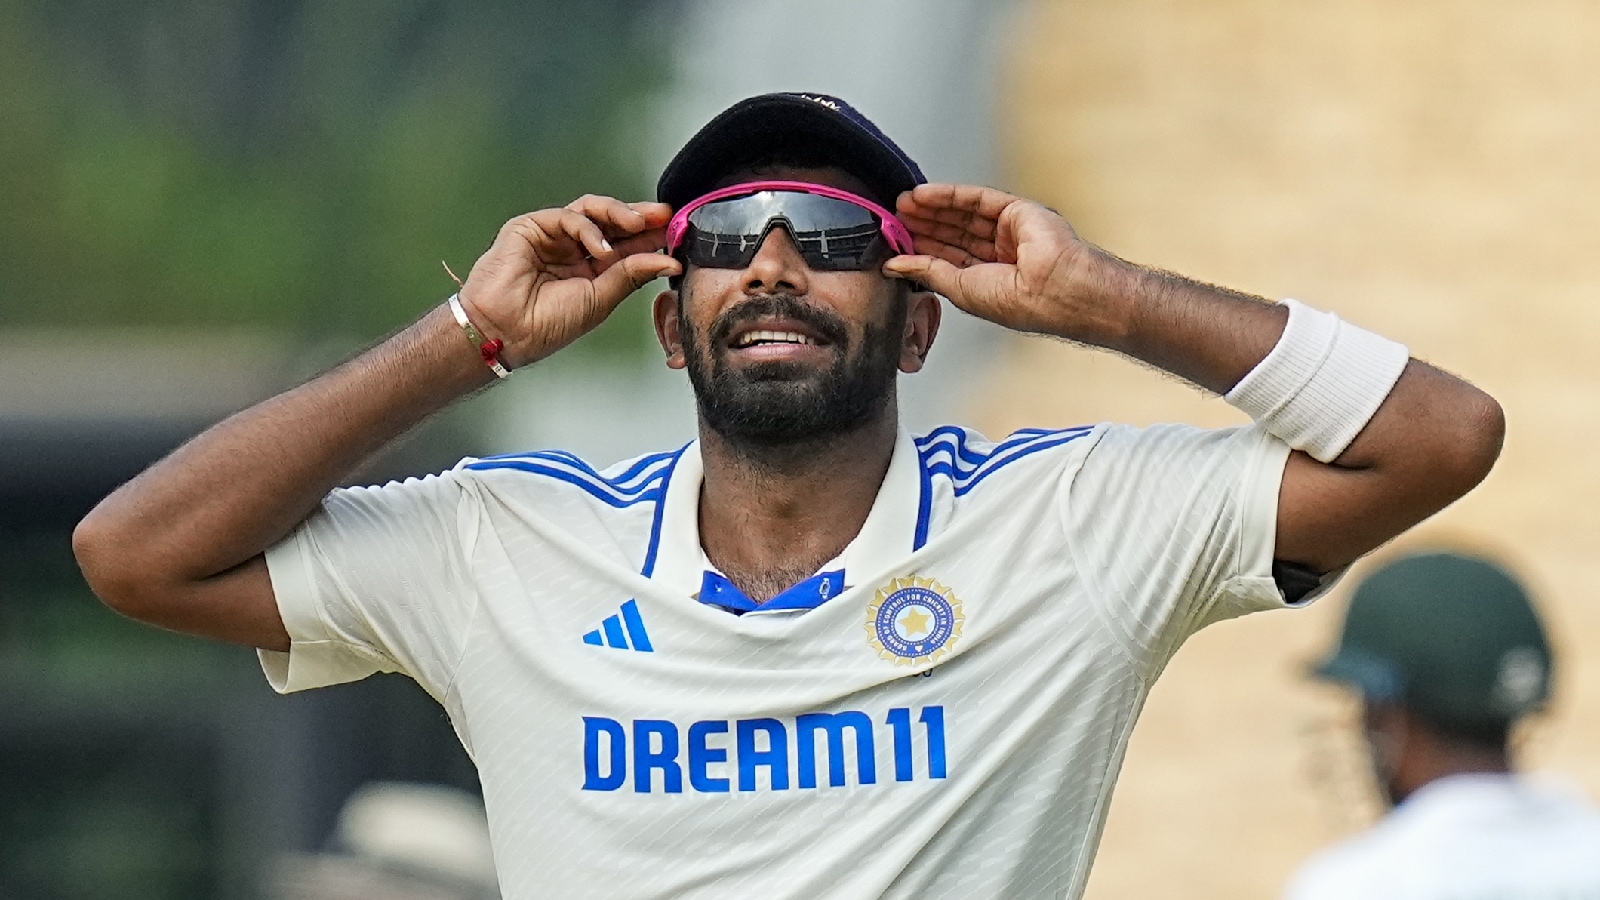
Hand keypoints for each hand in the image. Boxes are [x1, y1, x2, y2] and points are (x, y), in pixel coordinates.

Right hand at [458, 195, 682, 366]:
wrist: (505, 331)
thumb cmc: (546, 324)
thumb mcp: (601, 299)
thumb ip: (632, 275)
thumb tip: (669, 262)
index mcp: (589, 270)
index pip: (626, 246)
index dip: (651, 238)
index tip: (676, 232)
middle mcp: (572, 250)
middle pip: (612, 224)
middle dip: (640, 218)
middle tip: (665, 215)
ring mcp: (552, 237)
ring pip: (592, 211)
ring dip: (619, 214)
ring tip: (640, 224)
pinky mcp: (531, 227)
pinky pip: (568, 217)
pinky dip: (589, 229)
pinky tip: (602, 248)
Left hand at [883, 184, 1132, 345]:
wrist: (1057, 289)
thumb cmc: (1021, 302)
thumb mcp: (960, 289)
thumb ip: (926, 271)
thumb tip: (894, 266)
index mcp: (991, 280)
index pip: (949, 258)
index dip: (921, 248)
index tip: (895, 239)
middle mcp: (1001, 255)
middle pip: (953, 234)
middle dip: (924, 224)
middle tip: (894, 216)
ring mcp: (1010, 231)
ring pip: (962, 215)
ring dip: (932, 208)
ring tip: (903, 203)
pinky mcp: (1016, 210)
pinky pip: (977, 199)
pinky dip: (949, 195)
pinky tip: (924, 195)